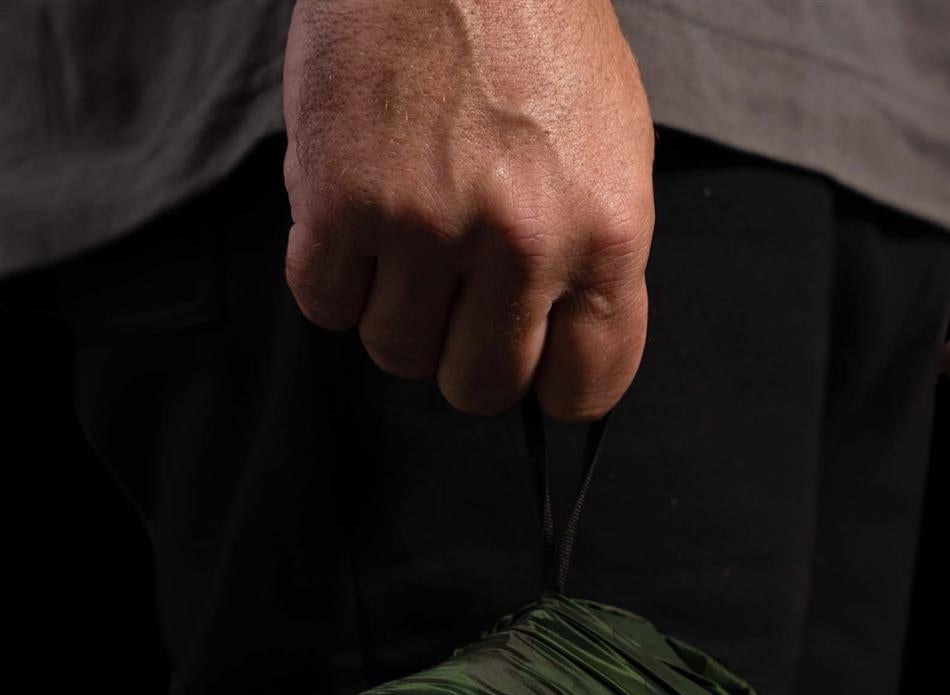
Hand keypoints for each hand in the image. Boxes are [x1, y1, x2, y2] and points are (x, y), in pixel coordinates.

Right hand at [282, 0, 656, 420]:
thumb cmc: (532, 28)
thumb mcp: (609, 146)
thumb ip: (589, 258)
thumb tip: (553, 352)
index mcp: (607, 231)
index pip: (585, 386)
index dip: (549, 383)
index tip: (528, 360)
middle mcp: (522, 240)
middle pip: (477, 387)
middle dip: (460, 353)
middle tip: (452, 292)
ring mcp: (426, 223)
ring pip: (395, 352)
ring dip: (392, 307)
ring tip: (403, 229)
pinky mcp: (339, 199)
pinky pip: (324, 303)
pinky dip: (331, 272)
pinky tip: (352, 213)